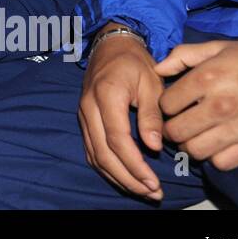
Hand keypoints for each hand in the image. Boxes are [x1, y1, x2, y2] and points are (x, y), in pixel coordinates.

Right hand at [78, 26, 166, 200]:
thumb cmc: (135, 62)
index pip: (117, 139)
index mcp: (107, 95)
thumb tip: (153, 146)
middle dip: (128, 178)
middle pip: (103, 153)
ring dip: (118, 177)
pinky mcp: (84, 120)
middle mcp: (89, 107)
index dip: (135, 164)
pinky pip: (91, 150)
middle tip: (151, 192)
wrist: (111, 46)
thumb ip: (152, 115)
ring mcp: (83, 114)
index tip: (154, 181)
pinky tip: (124, 178)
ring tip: (142, 190)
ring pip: (95, 155)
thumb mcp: (151, 83)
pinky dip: (107, 168)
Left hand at [155, 40, 237, 170]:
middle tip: (179, 123)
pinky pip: (220, 163)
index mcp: (206, 78)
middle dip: (172, 128)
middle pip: (175, 132)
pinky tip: (217, 144)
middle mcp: (218, 105)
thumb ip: (184, 55)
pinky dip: (214, 157)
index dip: (165, 105)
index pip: (166, 105)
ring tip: (196, 135)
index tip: (173, 104)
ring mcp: (236, 128)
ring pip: (194, 151)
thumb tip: (159, 69)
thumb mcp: (219, 47)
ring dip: (190, 145)